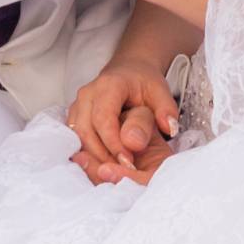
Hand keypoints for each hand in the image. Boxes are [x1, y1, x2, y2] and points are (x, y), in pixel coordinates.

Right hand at [64, 57, 180, 182]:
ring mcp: (77, 105)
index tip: (128, 162)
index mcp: (108, 85)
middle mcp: (87, 93)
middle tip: (122, 172)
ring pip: (78, 137)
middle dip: (102, 154)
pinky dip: (87, 153)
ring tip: (114, 170)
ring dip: (93, 156)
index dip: (113, 143)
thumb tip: (168, 128)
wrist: (128, 71)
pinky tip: (104, 163)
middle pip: (86, 130)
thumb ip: (166, 109)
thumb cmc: (144, 83)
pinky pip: (75, 138)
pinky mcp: (74, 116)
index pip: (104, 118)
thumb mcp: (160, 91)